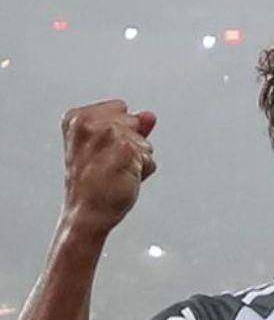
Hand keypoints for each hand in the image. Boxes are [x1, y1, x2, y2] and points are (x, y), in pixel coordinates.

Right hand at [60, 100, 156, 235]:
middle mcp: (89, 122)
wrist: (86, 211)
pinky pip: (149, 158)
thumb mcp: (106, 147)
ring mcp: (108, 134)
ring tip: (114, 172)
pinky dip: (143, 171)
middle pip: (134, 120)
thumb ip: (131, 126)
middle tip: (107, 163)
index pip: (119, 107)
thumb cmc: (92, 183)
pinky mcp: (126, 149)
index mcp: (76, 117)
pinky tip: (124, 179)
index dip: (119, 131)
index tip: (100, 151)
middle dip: (130, 142)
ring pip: (144, 141)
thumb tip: (150, 115)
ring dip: (137, 159)